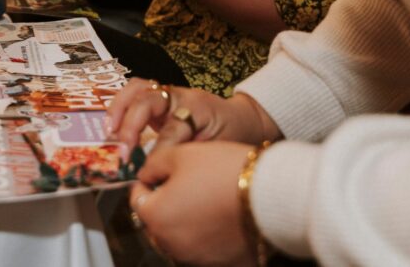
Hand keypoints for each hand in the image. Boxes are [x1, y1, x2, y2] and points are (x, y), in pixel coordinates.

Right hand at [107, 79, 280, 152]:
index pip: (172, 128)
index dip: (160, 150)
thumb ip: (189, 155)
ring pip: (136, 87)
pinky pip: (133, 93)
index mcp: (197, 107)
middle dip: (131, 123)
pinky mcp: (157, 100)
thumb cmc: (232, 135)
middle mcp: (178, 95)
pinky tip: (111, 126)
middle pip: (147, 97)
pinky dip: (118, 105)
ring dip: (118, 108)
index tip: (150, 170)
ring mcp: (166, 94)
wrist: (243, 119)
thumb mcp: (216, 149)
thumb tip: (158, 169)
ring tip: (109, 131)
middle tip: (124, 149)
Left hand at [131, 142, 255, 265]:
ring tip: (205, 198)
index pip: (137, 198)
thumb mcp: (181, 153)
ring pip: (178, 236)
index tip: (156, 174)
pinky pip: (204, 248)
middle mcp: (169, 243)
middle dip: (164, 202)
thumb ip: (154, 164)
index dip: (146, 182)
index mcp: (155, 216)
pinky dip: (206, 235)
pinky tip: (221, 217)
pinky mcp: (219, 264)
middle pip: (157, 221)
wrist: (272, 194)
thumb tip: (147, 175)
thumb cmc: (226, 172)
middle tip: (183, 184)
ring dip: (184, 220)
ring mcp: (194, 257)